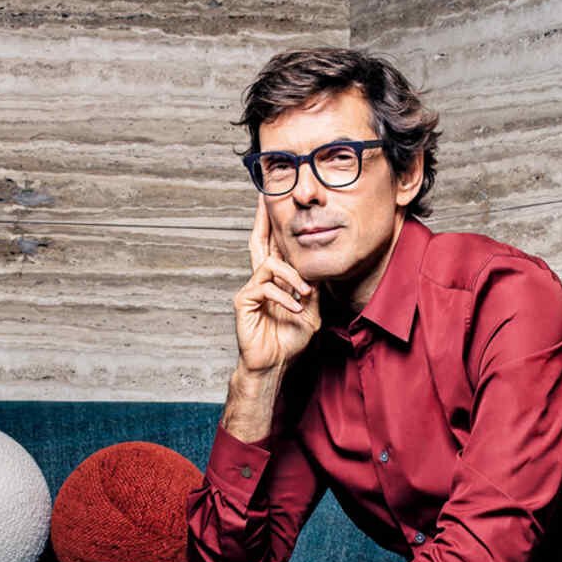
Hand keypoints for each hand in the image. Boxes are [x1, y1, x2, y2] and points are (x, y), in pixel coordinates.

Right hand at [233, 196, 321, 374]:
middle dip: (263, 219)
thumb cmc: (290, 340)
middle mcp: (262, 279)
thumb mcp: (311, 311)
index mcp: (277, 279)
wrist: (276, 363)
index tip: (276, 203)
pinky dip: (284, 297)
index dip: (274, 225)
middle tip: (265, 198)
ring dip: (292, 277)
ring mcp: (252, 289)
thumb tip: (318, 269)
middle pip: (260, 241)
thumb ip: (312, 289)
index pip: (275, 246)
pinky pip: (265, 287)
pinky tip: (295, 308)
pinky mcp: (244, 301)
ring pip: (269, 263)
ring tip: (305, 294)